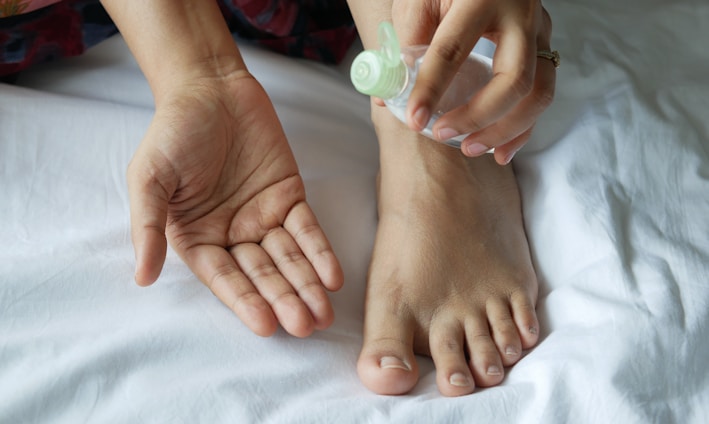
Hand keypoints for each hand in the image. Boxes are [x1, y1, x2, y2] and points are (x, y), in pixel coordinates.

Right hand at [126, 72, 343, 337]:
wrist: (211, 88)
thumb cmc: (173, 132)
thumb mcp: (149, 177)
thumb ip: (148, 226)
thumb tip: (142, 277)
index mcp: (197, 238)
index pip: (224, 277)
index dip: (244, 301)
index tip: (265, 325)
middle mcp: (232, 235)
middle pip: (262, 274)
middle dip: (284, 299)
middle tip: (304, 325)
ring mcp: (263, 217)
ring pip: (289, 258)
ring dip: (306, 285)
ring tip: (323, 312)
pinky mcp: (289, 197)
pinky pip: (307, 229)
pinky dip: (320, 252)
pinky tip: (333, 275)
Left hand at [392, 0, 555, 163]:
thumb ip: (405, 42)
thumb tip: (389, 97)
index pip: (453, 50)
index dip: (431, 88)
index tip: (414, 120)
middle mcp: (521, 15)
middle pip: (514, 79)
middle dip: (477, 117)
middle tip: (443, 134)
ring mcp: (539, 33)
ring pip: (538, 92)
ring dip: (505, 130)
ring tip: (470, 148)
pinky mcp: (544, 48)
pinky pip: (542, 95)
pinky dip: (522, 129)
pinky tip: (500, 151)